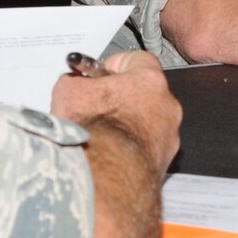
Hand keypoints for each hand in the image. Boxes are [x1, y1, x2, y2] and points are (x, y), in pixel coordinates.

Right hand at [52, 50, 180, 173]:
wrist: (103, 176)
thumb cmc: (92, 132)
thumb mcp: (68, 91)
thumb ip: (76, 81)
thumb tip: (73, 84)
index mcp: (149, 81)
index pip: (139, 61)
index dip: (116, 65)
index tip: (101, 74)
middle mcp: (167, 107)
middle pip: (145, 94)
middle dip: (121, 99)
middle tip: (97, 106)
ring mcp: (168, 139)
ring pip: (148, 125)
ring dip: (128, 127)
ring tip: (100, 136)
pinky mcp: (163, 165)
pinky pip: (146, 151)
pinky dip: (130, 151)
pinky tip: (109, 156)